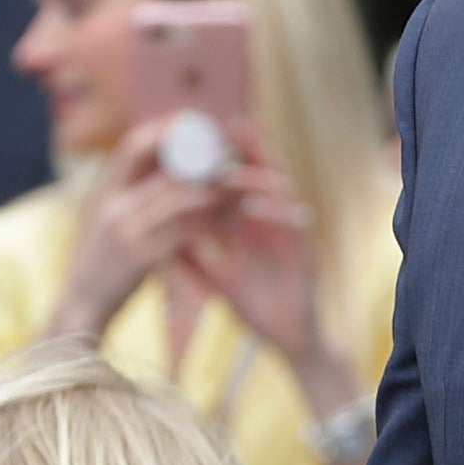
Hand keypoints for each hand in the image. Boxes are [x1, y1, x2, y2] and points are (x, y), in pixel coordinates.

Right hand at [48, 118, 233, 338]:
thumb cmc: (106, 257)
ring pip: (181, 197)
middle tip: (234, 151)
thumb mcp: (113, 216)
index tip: (197, 119)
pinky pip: (186, 231)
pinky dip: (213, 221)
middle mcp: (112, 206)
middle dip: (204, 157)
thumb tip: (168, 155)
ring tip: (241, 181)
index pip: (133, 146)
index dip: (165, 128)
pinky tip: (233, 218)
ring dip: (215, 188)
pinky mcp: (142, 256)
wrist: (83, 304)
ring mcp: (125, 231)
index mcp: (106, 191)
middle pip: (165, 168)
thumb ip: (135, 189)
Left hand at [174, 120, 328, 366]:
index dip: (226, 158)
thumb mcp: (217, 281)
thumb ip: (193, 260)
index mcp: (255, 225)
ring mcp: (291, 232)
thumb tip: (158, 244)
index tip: (203, 139)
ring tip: (231, 163)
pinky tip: (250, 205)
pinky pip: (290, 223)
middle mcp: (275, 221)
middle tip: (227, 125)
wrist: (289, 339)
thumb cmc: (258, 309)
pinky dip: (271, 212)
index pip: (240, 182)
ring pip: (280, 191)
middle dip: (248, 149)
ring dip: (257, 175)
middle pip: (264, 174)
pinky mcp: (304, 249)